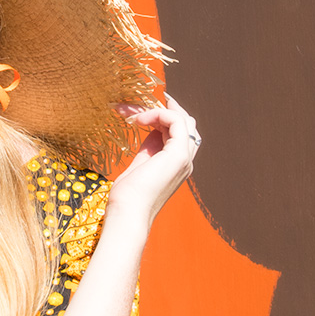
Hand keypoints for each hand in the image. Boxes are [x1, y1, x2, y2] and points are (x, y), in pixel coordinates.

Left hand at [107, 95, 199, 231]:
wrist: (128, 212)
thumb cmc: (127, 196)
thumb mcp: (139, 165)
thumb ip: (148, 148)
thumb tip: (148, 127)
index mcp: (176, 165)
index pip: (180, 133)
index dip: (167, 116)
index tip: (147, 107)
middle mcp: (185, 161)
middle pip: (187, 123)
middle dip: (166, 109)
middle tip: (143, 102)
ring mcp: (184, 158)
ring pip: (183, 120)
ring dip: (158, 110)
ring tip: (134, 113)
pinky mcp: (178, 155)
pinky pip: (176, 121)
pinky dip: (159, 113)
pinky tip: (139, 119)